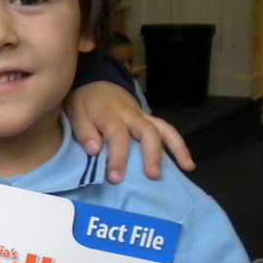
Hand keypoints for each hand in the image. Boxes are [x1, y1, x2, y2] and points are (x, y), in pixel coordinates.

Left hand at [66, 82, 194, 182]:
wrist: (97, 84)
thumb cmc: (85, 103)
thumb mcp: (75, 112)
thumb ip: (84, 131)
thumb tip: (94, 150)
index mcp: (111, 115)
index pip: (118, 137)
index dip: (118, 157)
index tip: (116, 178)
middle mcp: (131, 116)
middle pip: (148, 131)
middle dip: (152, 154)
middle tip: (153, 176)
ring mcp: (144, 117)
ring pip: (165, 128)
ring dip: (177, 147)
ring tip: (187, 167)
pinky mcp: (150, 120)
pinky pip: (168, 130)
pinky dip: (179, 145)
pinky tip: (187, 163)